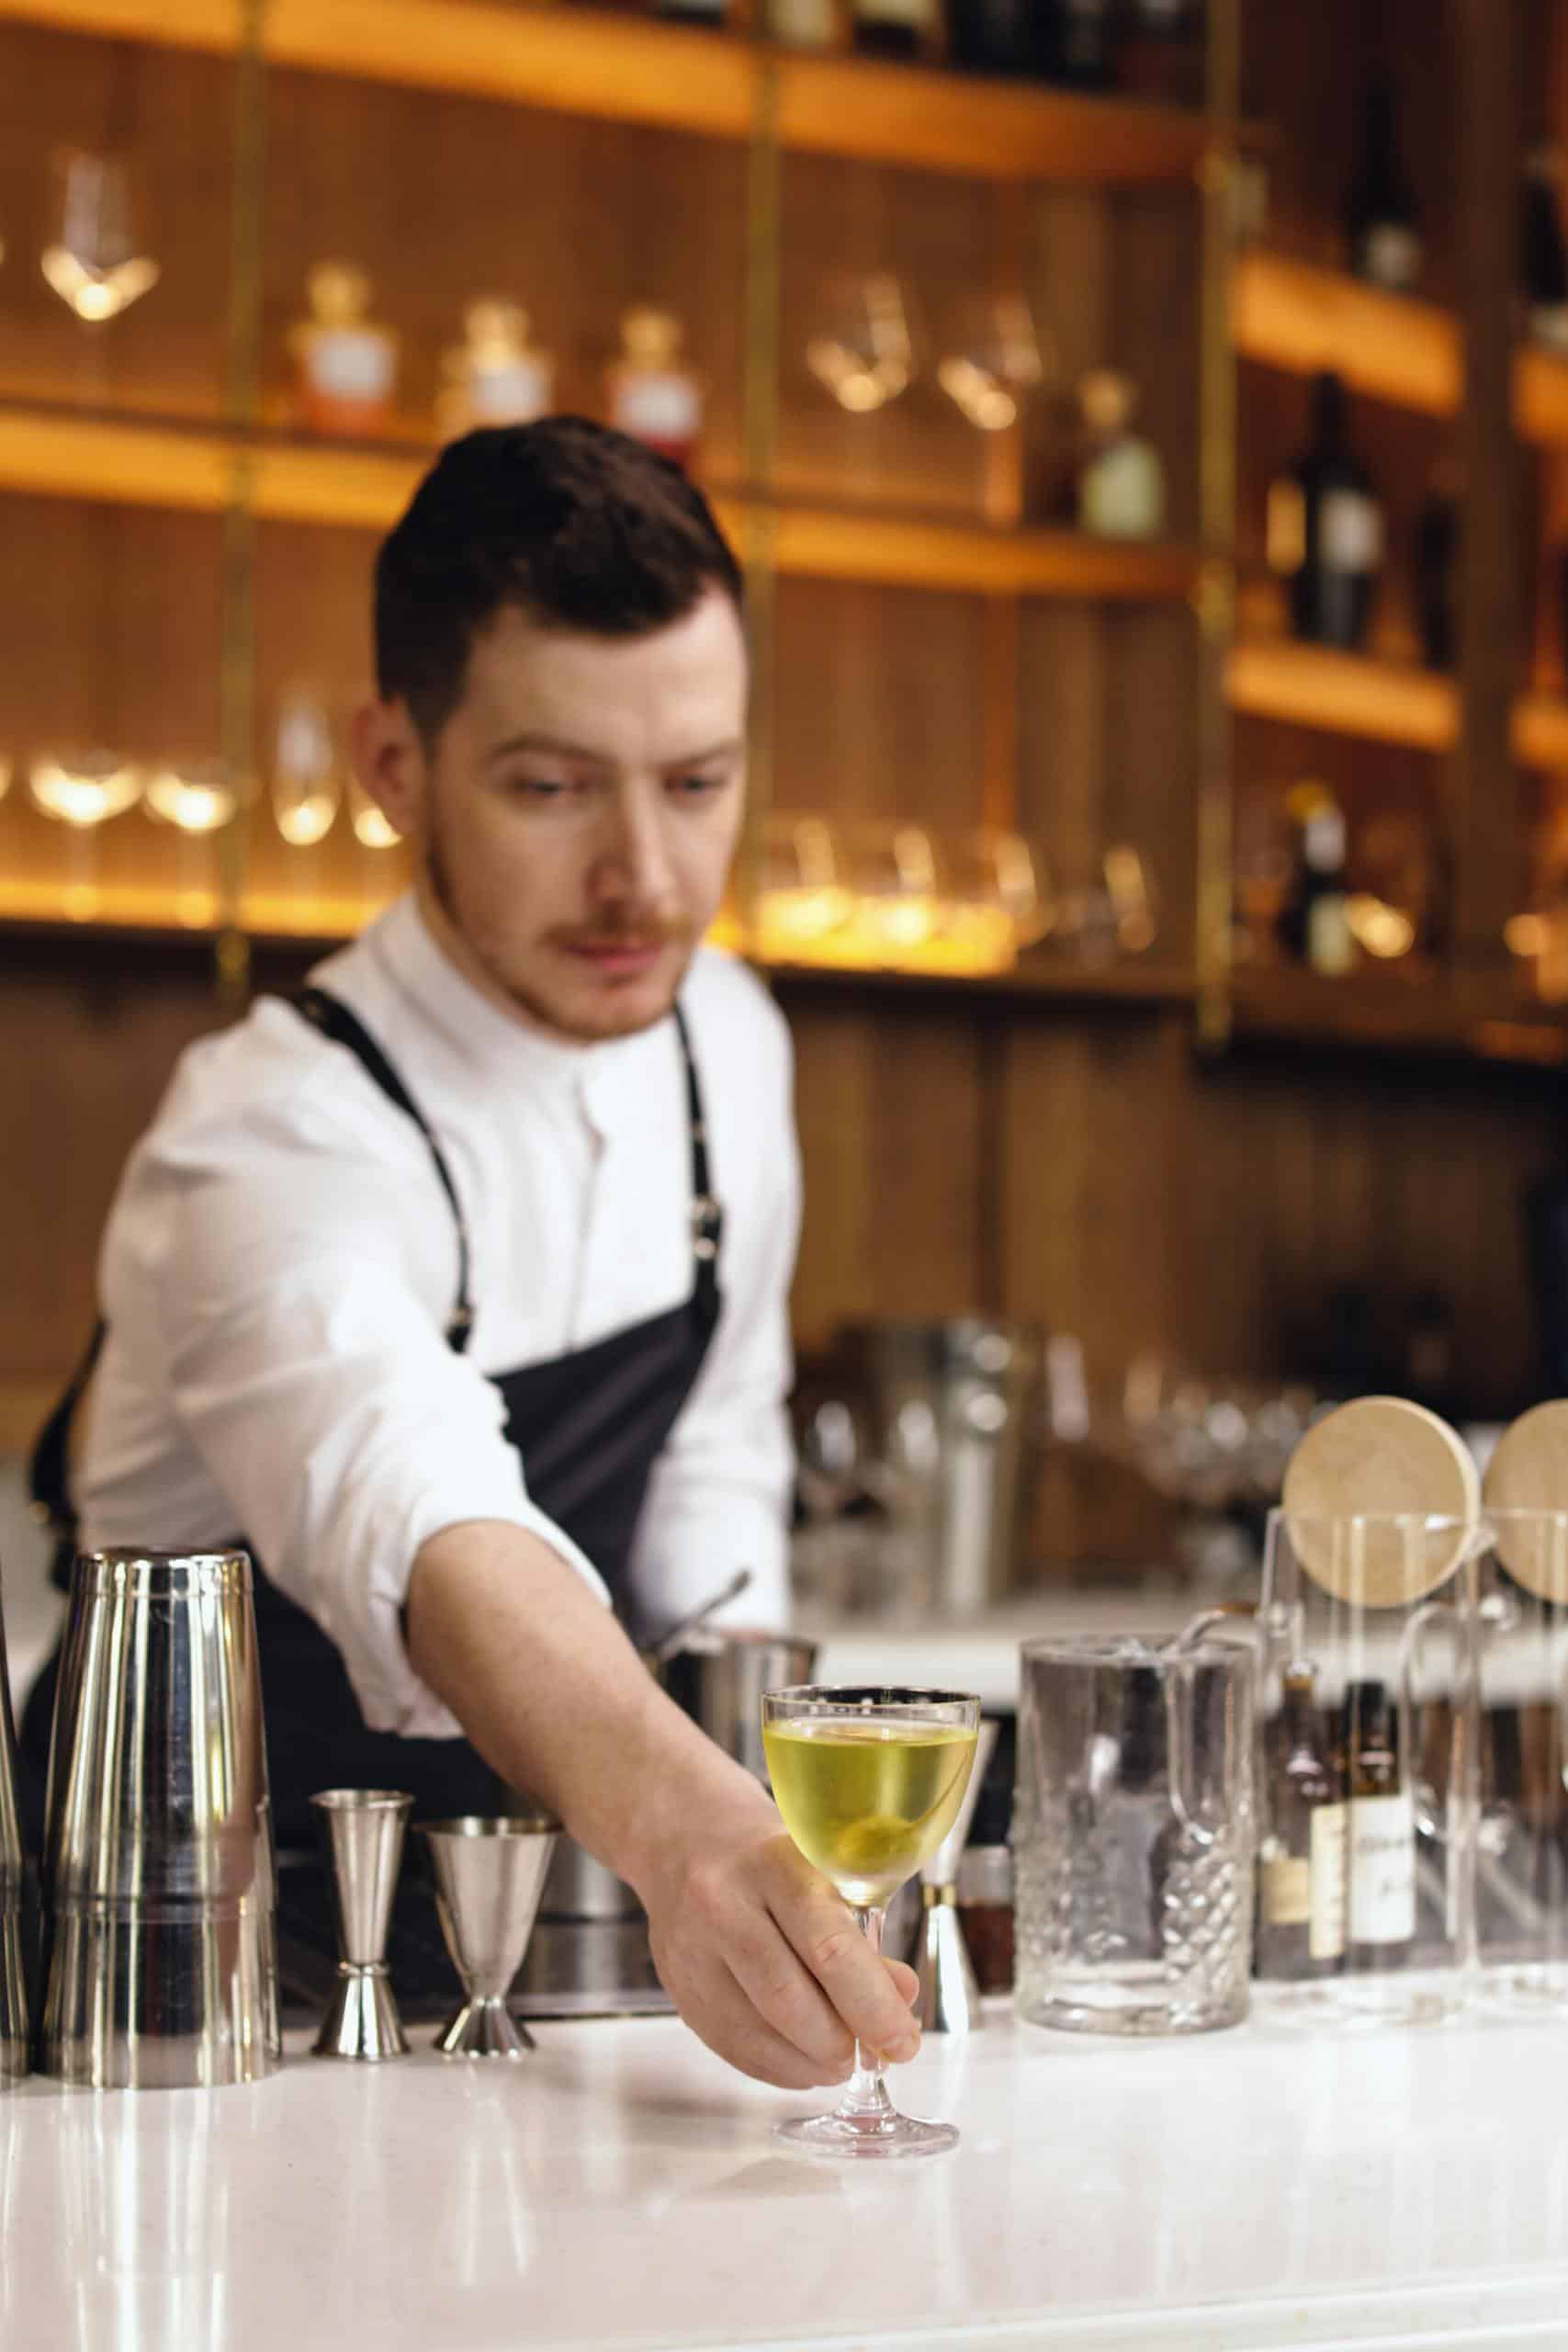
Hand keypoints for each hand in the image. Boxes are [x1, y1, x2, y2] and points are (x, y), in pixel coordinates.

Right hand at [635, 1789, 921, 2089]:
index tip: (903, 2042)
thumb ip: (860, 1936)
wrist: (683, 1844)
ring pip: (758, 2032)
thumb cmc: (769, 1860)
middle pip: (788, 1997)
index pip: (827, 1945)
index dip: (871, 2003)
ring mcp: (692, 1952)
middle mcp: (723, 1906)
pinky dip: (781, 2066)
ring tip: (843, 2059)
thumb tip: (902, 1997)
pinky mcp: (679, 1990)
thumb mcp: (821, 1872)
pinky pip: (734, 2047)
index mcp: (773, 1865)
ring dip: (813, 2061)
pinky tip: (805, 2060)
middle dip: (842, 2042)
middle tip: (877, 2055)